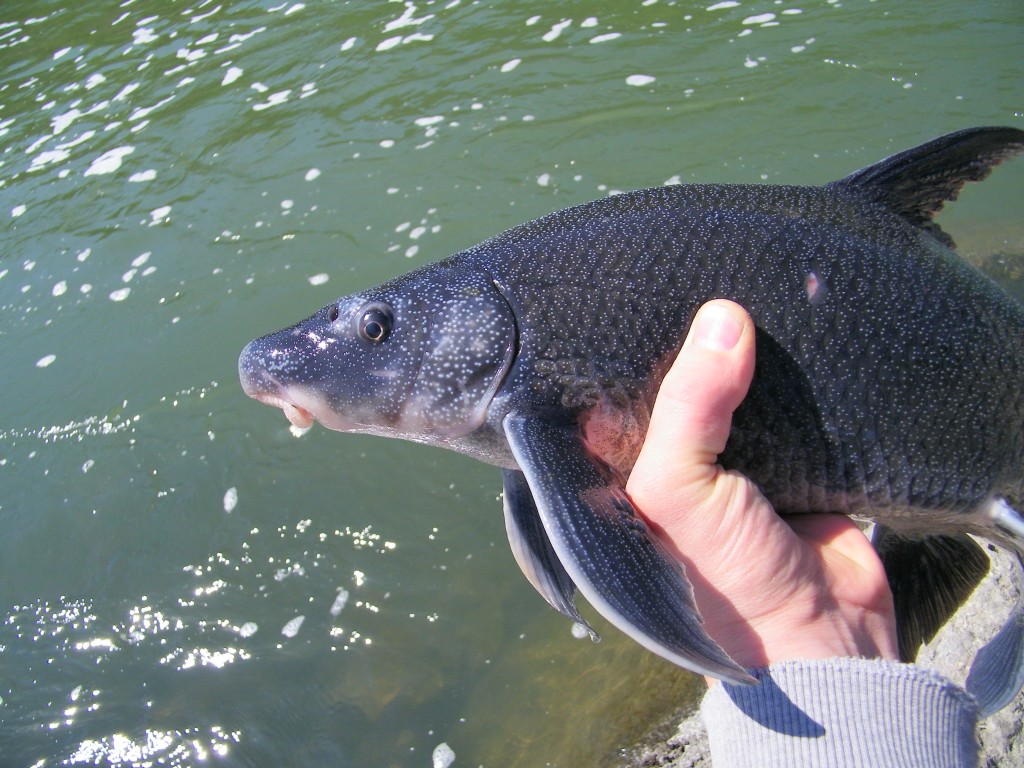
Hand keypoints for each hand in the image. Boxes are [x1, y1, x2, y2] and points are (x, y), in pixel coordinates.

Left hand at [626, 300, 898, 680]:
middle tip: (686, 274)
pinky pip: (783, 405)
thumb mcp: (678, 491)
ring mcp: (731, 466)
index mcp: (623, 482)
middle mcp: (670, 470)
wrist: (828, 634)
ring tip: (734, 282)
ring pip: (728, 392)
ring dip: (736, 355)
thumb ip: (690, 405)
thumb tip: (722, 317)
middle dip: (681, 346)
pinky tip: (784, 325)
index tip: (623, 293)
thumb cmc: (722, 578)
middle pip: (670, 391)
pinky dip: (786, 374)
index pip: (604, 405)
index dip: (611, 358)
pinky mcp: (787, 462)